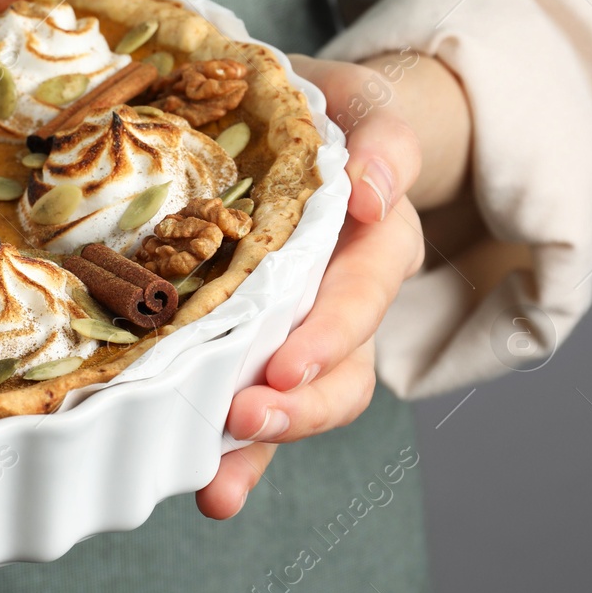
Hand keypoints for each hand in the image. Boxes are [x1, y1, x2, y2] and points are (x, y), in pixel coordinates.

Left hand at [195, 51, 470, 518]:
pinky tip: (210, 492)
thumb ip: (381, 137)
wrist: (304, 123)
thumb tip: (372, 193)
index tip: (286, 361)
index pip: (365, 290)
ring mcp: (307, 330)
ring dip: (268, 443)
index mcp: (373, 238)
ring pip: (305, 401)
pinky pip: (258, 406)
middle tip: (246, 416)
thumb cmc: (324, 110)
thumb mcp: (357, 99)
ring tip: (220, 478)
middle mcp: (348, 295)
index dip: (332, 330)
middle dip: (298, 402)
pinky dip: (240, 457)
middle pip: (344, 367)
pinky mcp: (263, 350)